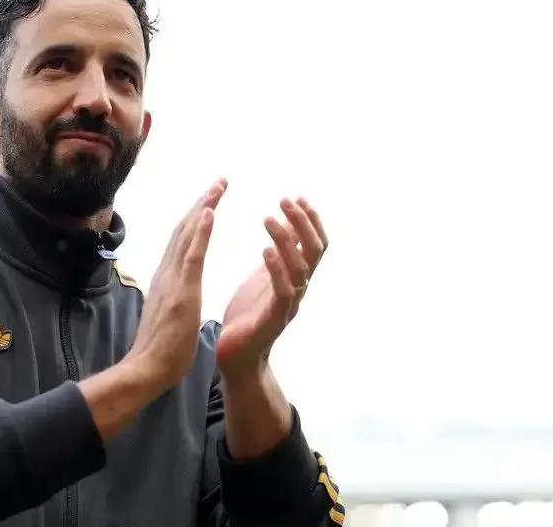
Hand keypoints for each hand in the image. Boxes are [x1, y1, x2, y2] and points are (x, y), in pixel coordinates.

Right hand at [125, 179, 227, 390]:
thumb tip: (176, 295)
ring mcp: (172, 280)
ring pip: (187, 235)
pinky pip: (192, 255)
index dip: (197, 219)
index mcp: (167, 279)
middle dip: (202, 204)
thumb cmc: (161, 350)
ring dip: (203, 208)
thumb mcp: (170, 315)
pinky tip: (210, 213)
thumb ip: (173, 299)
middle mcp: (167, 272)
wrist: (147, 368)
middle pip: (184, 230)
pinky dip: (201, 231)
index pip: (182, 241)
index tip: (211, 201)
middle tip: (219, 183)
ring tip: (218, 188)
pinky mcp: (180, 291)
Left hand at [217, 196, 327, 377]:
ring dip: (287, 241)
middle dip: (303, 223)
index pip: (315, 244)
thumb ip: (280, 252)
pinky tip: (265, 251)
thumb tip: (287, 222)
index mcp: (296, 277)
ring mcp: (289, 305)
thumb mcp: (265, 275)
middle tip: (285, 201)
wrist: (237, 356)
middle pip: (315, 251)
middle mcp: (299, 289)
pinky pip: (283, 291)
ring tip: (268, 218)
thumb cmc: (249, 314)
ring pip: (301, 268)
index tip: (298, 197)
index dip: (311, 221)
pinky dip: (276, 269)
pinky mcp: (274, 319)